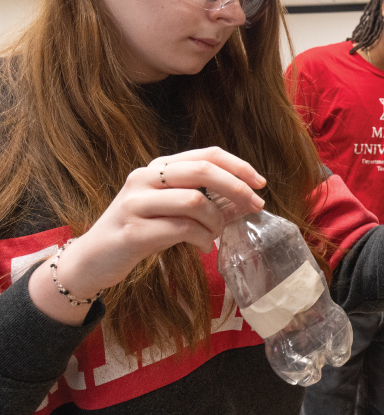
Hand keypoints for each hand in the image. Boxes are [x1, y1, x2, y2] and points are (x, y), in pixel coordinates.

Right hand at [29, 147, 265, 321]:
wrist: (92, 260)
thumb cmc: (140, 231)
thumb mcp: (173, 211)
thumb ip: (204, 201)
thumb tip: (246, 201)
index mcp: (159, 168)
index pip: (206, 154)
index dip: (238, 166)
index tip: (260, 183)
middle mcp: (145, 177)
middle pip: (203, 170)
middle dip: (237, 188)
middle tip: (255, 206)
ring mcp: (136, 203)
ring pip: (194, 201)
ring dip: (216, 221)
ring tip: (215, 234)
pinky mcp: (133, 231)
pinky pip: (181, 229)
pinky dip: (201, 238)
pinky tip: (203, 246)